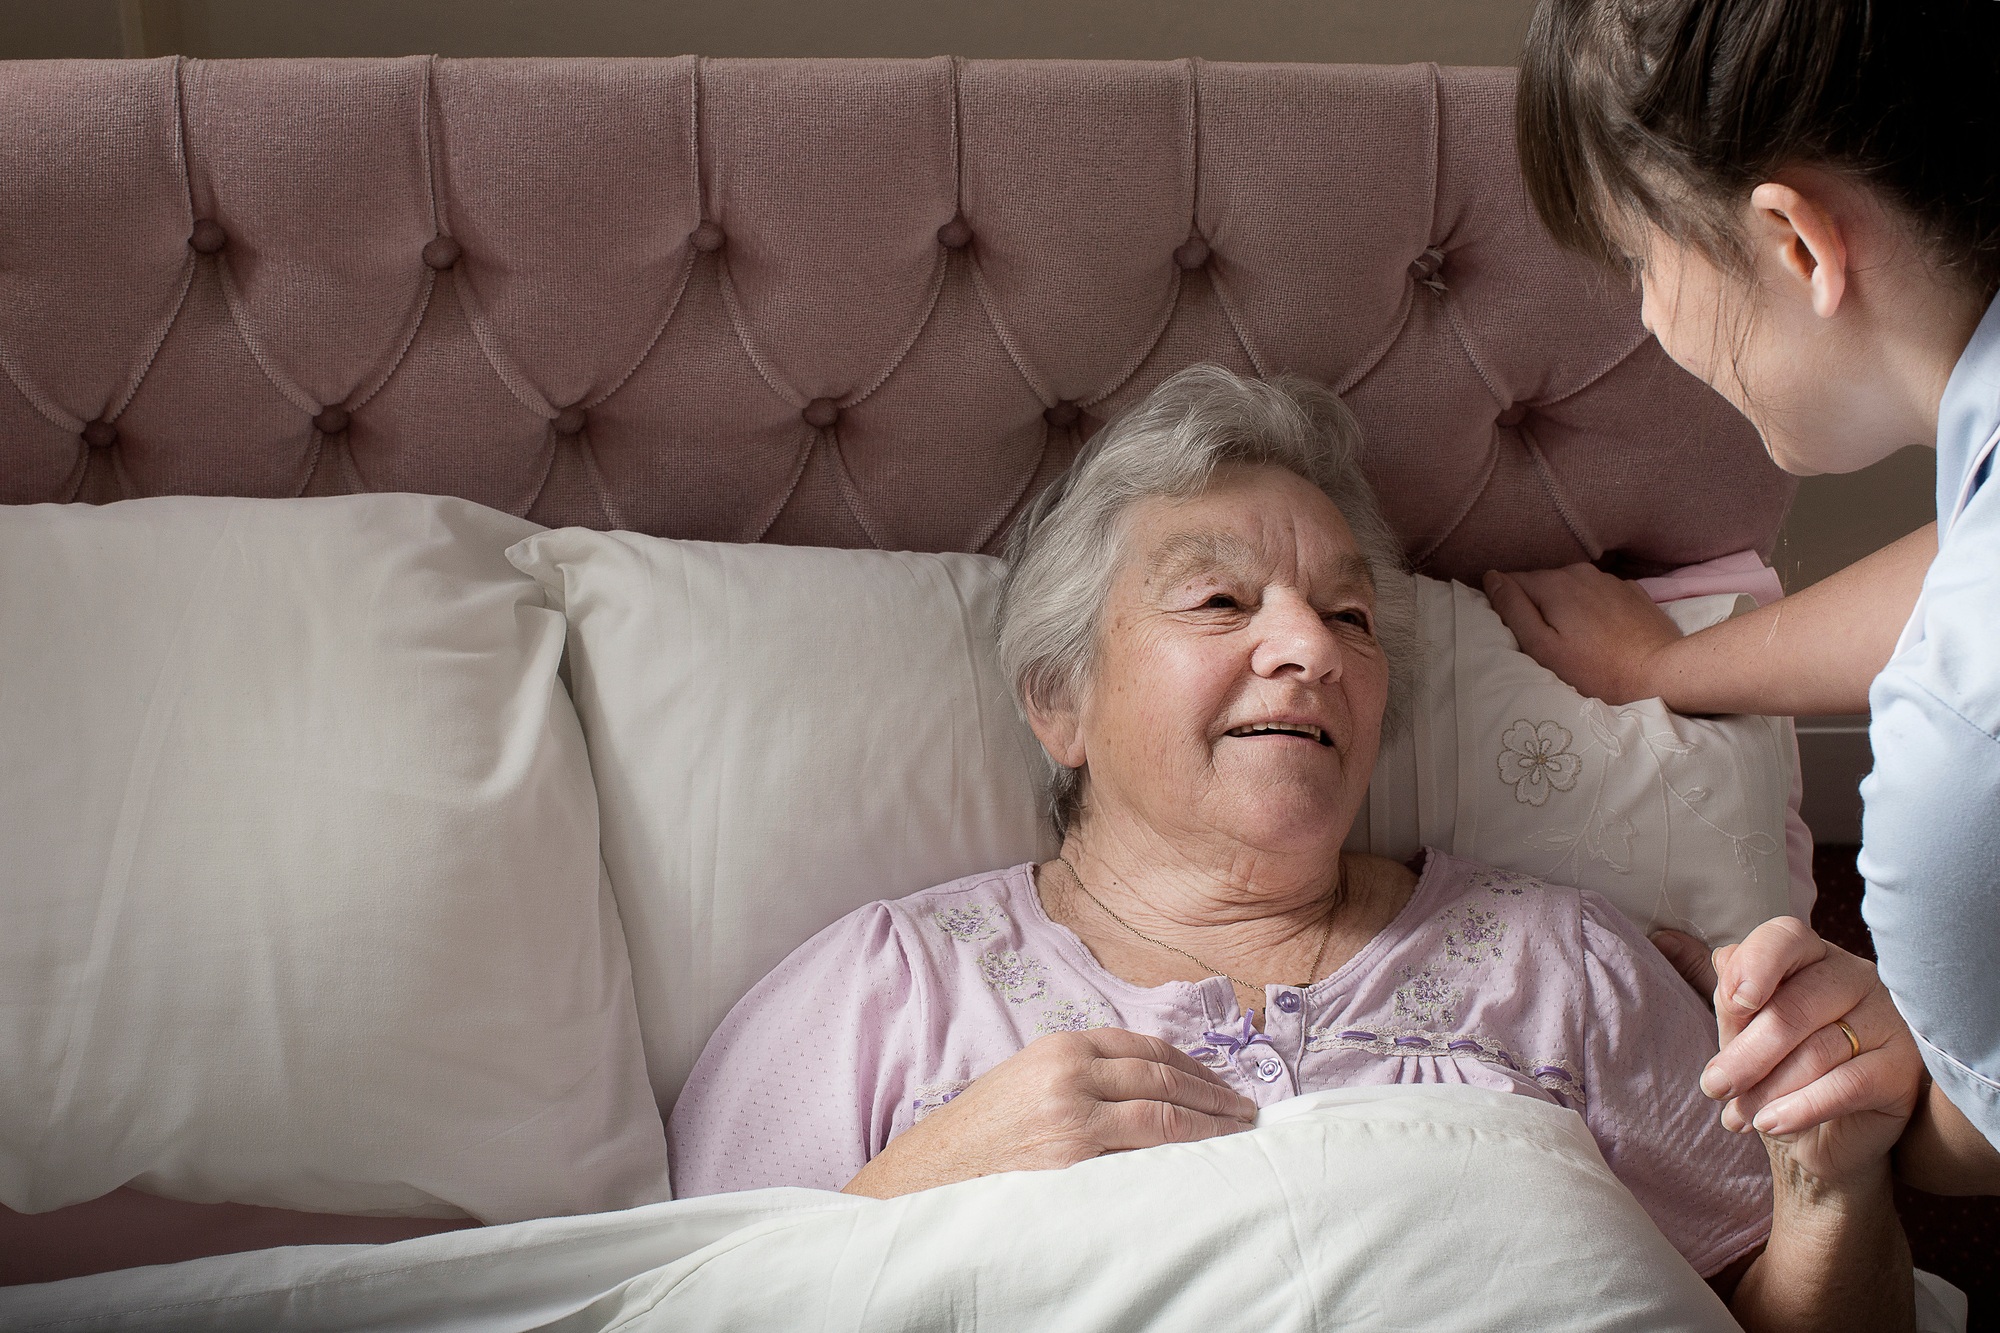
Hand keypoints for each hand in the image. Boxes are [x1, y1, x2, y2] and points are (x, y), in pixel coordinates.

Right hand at [841, 1027, 1257, 1198]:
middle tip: (1247, 1111)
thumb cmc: (981, 1136)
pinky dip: (1183, 1152)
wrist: (931, 1176)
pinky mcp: (1075, 1158)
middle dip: (1213, 1093)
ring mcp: (1074, 1114)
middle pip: (1162, 1074)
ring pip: (1163, 1110)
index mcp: (1061, 1046)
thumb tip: (1148, 1088)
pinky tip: (1204, 1160)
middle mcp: (1070, 1071)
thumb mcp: (1028, 1082)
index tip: (1220, 1083)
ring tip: (1239, 1135)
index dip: (1192, 1064)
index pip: (1145, 1046)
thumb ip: (1081, 1075)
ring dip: (1210, 1123)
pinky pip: (1145, 1149)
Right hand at [1481, 565, 1682, 704]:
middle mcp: (1580, 572)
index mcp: (1554, 583)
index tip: (1515, 632)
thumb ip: (1513, 609)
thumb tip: (1491, 578)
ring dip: (1565, 607)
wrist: (1661, 673)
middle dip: (1537, 606)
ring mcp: (1609, 580)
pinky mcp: (1631, 592)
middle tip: (1544, 642)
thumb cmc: (1597, 670)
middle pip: (1542, 584)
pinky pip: (1597, 594)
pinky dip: (1591, 608)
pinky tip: (1599, 633)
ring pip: (1571, 588)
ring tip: (1573, 639)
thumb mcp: (1542, 647)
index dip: (1506, 605)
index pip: (1511, 581)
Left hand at [1698, 917, 1923, 1190]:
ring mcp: (1887, 1020)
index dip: (1758, 964)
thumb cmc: (1776, 1071)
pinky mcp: (1903, 1069)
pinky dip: (1802, 1107)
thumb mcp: (1741, 1031)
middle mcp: (1855, 977)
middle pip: (1796, 1004)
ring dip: (1768, 1089)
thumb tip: (1663, 939)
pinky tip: (1771, 1124)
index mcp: (1812, 955)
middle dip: (1746, 1053)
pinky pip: (1848, 1084)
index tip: (1734, 1003)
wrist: (1818, 1138)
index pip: (1786, 937)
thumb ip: (1723, 991)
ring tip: (1737, 1117)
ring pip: (1819, 1049)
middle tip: (1713, 1087)